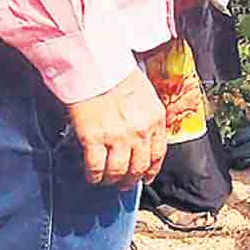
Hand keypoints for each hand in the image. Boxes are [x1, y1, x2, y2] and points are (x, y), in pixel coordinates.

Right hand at [66, 68, 167, 189]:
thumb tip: (143, 135)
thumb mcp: (145, 94)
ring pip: (118, 172)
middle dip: (131, 180)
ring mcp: (117, 137)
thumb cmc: (117, 75)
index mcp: (155, 119)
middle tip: (124, 184)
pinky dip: (94, 175)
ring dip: (111, 180)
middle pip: (138, 167)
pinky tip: (91, 175)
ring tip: (106, 180)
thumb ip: (147, 117)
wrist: (95, 65)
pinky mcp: (94, 138)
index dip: (151, 170)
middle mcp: (139, 131)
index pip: (158, 154)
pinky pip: (96, 167)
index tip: (146, 177)